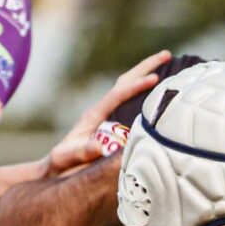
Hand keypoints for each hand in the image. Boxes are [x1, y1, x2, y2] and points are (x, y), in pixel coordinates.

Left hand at [44, 52, 173, 177]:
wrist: (55, 170)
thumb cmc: (61, 166)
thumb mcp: (67, 158)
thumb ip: (83, 151)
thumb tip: (102, 146)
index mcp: (94, 115)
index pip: (117, 95)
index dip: (136, 86)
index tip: (154, 79)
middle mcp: (102, 111)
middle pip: (125, 82)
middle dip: (145, 67)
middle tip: (167, 55)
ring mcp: (108, 117)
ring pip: (129, 90)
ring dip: (146, 76)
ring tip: (169, 66)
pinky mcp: (113, 125)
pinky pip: (132, 105)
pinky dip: (147, 95)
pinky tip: (161, 96)